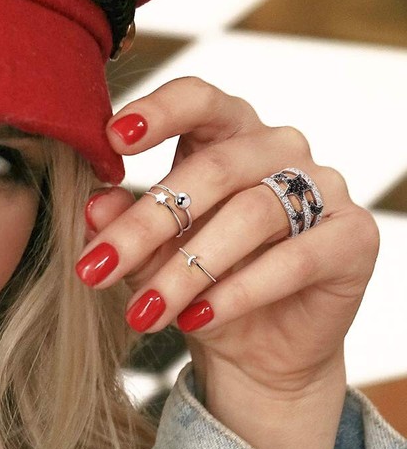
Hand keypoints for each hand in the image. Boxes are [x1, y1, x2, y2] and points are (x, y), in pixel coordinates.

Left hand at [75, 77, 379, 448]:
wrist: (256, 349)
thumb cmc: (197, 282)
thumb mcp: (149, 254)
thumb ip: (124, 225)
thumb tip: (95, 208)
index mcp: (226, 132)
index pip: (198, 100)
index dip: (158, 111)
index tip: (112, 138)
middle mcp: (278, 149)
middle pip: (212, 170)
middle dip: (145, 226)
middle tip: (95, 269)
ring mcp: (323, 188)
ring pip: (248, 216)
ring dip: (185, 271)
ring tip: (142, 312)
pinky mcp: (353, 238)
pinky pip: (293, 260)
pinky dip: (237, 292)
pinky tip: (195, 319)